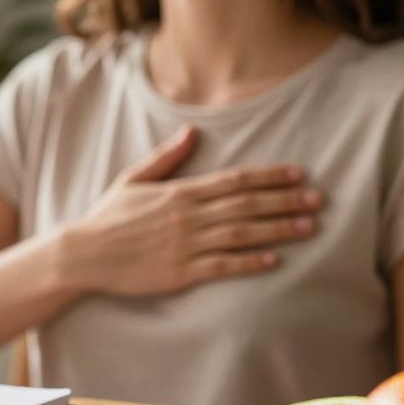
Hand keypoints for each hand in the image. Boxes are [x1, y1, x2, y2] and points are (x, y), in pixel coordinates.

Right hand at [58, 125, 323, 296]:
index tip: (298, 173)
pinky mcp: (180, 273)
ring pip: (241, 234)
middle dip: (285, 200)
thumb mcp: (133, 179)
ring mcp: (185, 245)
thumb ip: (167, 157)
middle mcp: (187, 217)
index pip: (233, 180)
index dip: (269, 176)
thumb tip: (192, 131)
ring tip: (309, 226)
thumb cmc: (108, 217)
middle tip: (319, 198)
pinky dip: (249, 262)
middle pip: (246, 205)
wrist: (83, 254)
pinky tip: (274, 259)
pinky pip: (222, 266)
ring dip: (277, 229)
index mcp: (179, 193)